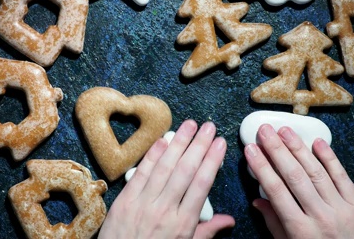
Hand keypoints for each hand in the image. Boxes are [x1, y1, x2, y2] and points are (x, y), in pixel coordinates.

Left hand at [98, 120, 234, 238]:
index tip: (220, 143)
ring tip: (190, 125)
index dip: (212, 160)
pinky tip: (163, 140)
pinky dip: (152, 155)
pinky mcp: (124, 201)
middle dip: (199, 145)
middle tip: (209, 126)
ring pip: (164, 167)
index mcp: (183, 223)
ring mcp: (142, 204)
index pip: (202, 184)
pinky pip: (141, 173)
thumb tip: (228, 220)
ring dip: (178, 143)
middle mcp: (164, 210)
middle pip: (185, 170)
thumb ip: (206, 231)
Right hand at [244, 124, 353, 238]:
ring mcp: (342, 209)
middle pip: (294, 176)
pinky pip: (342, 176)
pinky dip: (329, 158)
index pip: (276, 191)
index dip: (262, 167)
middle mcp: (321, 217)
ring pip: (316, 172)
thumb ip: (275, 224)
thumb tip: (258, 201)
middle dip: (277, 150)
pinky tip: (317, 143)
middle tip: (265, 132)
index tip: (251, 151)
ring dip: (299, 148)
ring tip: (285, 131)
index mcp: (301, 231)